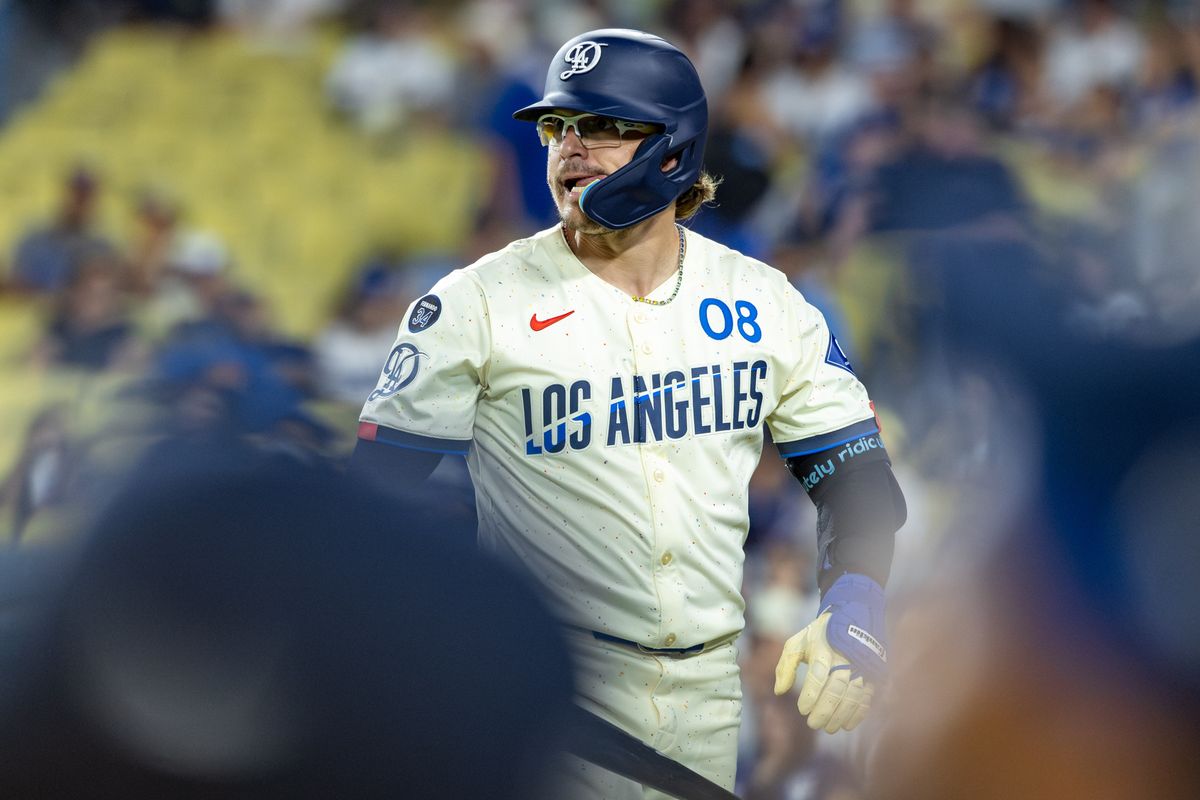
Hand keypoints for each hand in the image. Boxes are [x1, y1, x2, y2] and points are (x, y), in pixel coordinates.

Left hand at [772, 573, 886, 732]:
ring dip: (841, 714)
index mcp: (823, 647)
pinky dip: (858, 713)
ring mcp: (861, 665)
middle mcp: (844, 656)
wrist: (852, 616)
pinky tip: (848, 724)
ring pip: (853, 694)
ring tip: (829, 728)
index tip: (802, 710)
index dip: (810, 694)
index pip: (817, 674)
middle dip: (825, 709)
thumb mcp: (797, 642)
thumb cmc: (819, 635)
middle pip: (836, 687)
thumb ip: (785, 666)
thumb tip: (779, 691)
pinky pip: (867, 696)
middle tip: (813, 724)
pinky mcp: (873, 672)